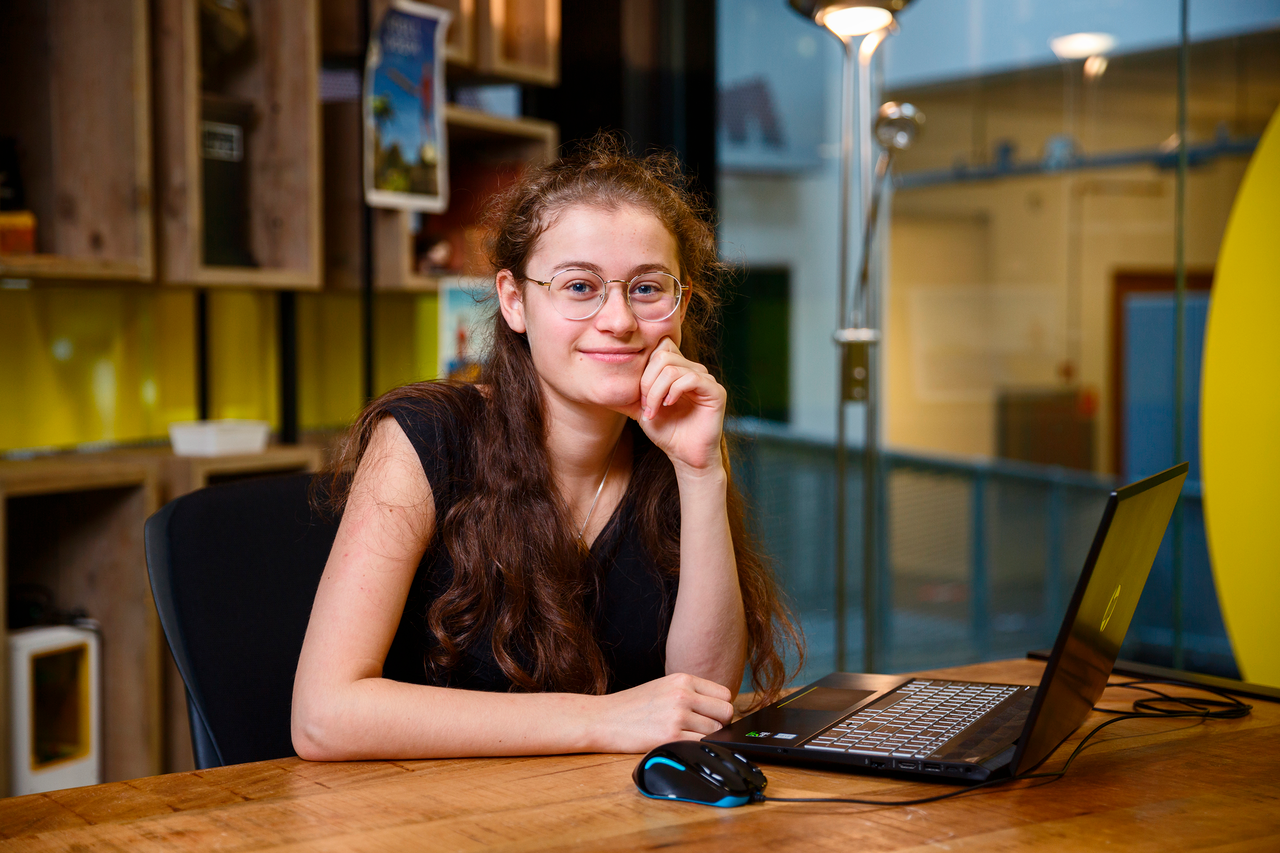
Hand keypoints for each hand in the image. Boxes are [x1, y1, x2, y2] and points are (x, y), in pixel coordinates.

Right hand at [589, 673, 734, 753]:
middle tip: (702, 729)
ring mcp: (678, 715)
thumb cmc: (632, 706)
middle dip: (720, 724)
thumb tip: (720, 711)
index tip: (711, 716)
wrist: (603, 719)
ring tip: (686, 736)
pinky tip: (680, 744)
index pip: (725, 694)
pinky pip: (701, 745)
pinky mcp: (671, 736)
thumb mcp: (664, 687)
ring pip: (716, 731)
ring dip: (706, 738)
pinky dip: (696, 748)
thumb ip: (691, 694)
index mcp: (683, 679)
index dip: (720, 708)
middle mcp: (683, 694)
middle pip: (726, 712)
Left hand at [622, 338, 727, 472]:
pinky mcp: (715, 391)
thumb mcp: (642, 407)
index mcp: (678, 369)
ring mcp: (705, 379)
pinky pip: (690, 378)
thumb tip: (612, 373)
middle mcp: (693, 369)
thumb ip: (633, 389)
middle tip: (645, 404)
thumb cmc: (666, 431)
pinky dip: (674, 392)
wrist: (684, 455)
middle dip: (647, 382)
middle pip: (662, 355)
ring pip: (672, 369)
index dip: (644, 367)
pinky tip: (669, 405)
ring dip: (656, 391)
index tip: (639, 395)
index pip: (660, 347)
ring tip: (654, 410)